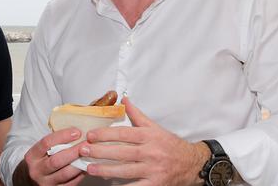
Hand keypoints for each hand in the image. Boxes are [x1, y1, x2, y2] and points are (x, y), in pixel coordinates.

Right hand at [15, 127, 85, 185]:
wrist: (30, 179)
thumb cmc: (40, 160)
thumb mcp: (40, 150)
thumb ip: (54, 143)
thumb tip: (76, 133)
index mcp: (31, 156)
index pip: (46, 143)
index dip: (63, 136)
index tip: (77, 132)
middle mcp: (36, 170)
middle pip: (56, 160)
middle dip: (74, 151)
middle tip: (87, 144)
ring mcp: (45, 183)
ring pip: (65, 174)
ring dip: (79, 164)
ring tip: (89, 155)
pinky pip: (70, 183)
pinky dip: (80, 175)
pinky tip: (86, 166)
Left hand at [79, 97, 208, 185]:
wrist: (193, 164)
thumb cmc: (170, 145)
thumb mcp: (155, 127)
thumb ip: (137, 115)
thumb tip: (124, 99)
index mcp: (149, 136)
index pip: (123, 134)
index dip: (105, 134)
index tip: (90, 135)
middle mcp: (151, 152)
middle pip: (122, 152)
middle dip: (100, 152)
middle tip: (83, 150)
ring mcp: (153, 170)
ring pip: (126, 171)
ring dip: (106, 170)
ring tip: (90, 168)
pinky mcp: (155, 184)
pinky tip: (109, 185)